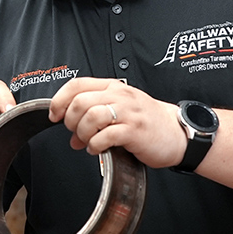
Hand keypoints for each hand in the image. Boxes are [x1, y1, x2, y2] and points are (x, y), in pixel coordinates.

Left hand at [49, 77, 186, 168]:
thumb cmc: (148, 121)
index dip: (59, 100)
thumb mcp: (120, 112)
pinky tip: (97, 149)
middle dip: (70, 120)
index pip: (77, 84)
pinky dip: (95, 145)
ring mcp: (128, 112)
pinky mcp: (135, 131)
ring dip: (82, 133)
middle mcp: (120, 96)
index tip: (54, 115)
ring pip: (91, 116)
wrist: (178, 133)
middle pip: (80, 101)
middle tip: (74, 132)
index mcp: (113, 87)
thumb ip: (94, 118)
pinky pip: (105, 136)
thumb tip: (72, 136)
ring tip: (87, 141)